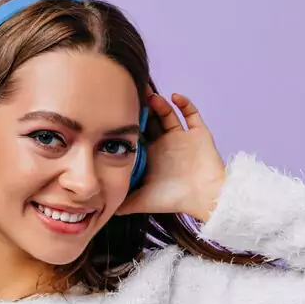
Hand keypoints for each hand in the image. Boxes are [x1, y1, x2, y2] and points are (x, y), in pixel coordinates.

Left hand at [114, 90, 226, 220]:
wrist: (204, 199)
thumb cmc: (173, 200)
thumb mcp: (141, 201)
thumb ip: (122, 203)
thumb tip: (100, 208)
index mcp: (152, 155)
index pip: (136, 133)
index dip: (128, 122)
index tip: (117, 112)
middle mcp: (166, 143)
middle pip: (151, 119)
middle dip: (142, 108)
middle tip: (132, 95)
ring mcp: (183, 137)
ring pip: (168, 113)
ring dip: (160, 103)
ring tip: (151, 96)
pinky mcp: (199, 134)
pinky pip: (191, 113)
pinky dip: (184, 103)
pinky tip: (174, 97)